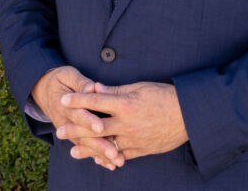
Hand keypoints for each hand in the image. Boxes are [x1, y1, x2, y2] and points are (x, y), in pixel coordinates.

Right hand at [31, 66, 123, 169]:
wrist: (42, 91)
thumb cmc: (59, 80)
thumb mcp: (67, 75)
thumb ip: (80, 82)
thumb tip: (93, 87)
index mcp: (64, 105)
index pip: (77, 114)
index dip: (88, 121)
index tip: (101, 127)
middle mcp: (65, 121)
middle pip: (83, 136)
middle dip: (99, 145)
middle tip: (114, 153)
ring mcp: (69, 131)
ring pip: (85, 145)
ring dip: (101, 154)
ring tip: (116, 162)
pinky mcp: (73, 136)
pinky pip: (85, 148)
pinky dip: (97, 157)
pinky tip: (110, 164)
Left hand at [57, 81, 188, 161]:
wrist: (188, 116)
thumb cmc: (164, 96)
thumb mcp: (140, 87)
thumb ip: (116, 91)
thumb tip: (96, 89)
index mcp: (126, 104)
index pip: (96, 102)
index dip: (78, 100)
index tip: (63, 100)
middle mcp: (127, 123)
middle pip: (95, 127)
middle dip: (75, 129)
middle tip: (59, 131)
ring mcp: (133, 139)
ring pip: (105, 146)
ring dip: (88, 149)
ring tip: (73, 151)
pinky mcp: (141, 150)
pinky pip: (120, 156)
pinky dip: (108, 157)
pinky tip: (98, 160)